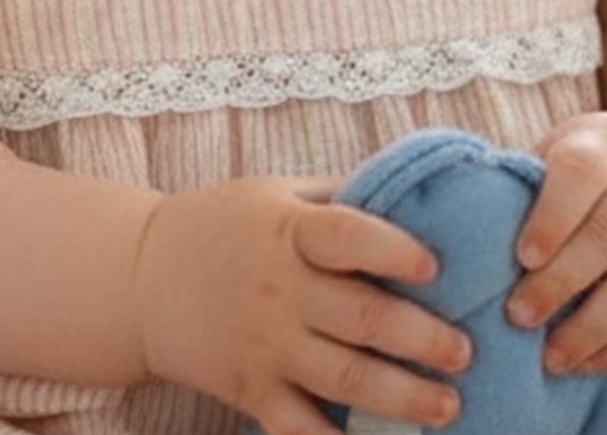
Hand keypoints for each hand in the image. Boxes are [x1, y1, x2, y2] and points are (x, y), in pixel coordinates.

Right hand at [131, 175, 473, 434]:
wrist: (141, 277)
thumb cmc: (221, 225)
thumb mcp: (274, 195)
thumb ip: (337, 200)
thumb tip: (413, 195)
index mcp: (288, 232)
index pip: (347, 237)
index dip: (393, 251)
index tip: (435, 266)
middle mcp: (279, 290)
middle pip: (359, 317)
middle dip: (420, 339)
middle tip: (465, 351)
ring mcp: (264, 344)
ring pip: (342, 377)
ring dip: (400, 397)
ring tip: (446, 405)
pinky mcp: (249, 389)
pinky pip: (298, 428)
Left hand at [506, 112, 606, 375]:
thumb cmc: (594, 169)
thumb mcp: (564, 153)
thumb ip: (527, 184)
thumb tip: (468, 231)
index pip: (581, 175)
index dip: (552, 217)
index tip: (521, 257)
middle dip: (561, 283)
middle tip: (518, 316)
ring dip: (593, 329)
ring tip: (549, 356)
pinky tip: (587, 364)